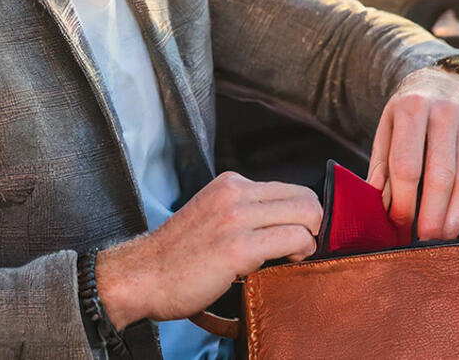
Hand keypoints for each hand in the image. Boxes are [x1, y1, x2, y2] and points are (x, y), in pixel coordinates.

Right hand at [95, 171, 322, 328]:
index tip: (300, 234)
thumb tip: (284, 220)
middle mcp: (235, 193)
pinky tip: (287, 263)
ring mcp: (236, 218)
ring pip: (306, 214)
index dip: (304, 214)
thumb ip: (244, 210)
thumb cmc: (178, 256)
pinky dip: (302, 252)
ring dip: (310, 240)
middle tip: (303, 248)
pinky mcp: (238, 246)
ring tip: (294, 256)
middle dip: (315, 225)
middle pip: (305, 198)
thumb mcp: (212, 215)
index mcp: (230, 183)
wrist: (143, 275)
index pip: (291, 188)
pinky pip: (294, 239)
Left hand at [366, 67, 458, 240]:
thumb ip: (382, 164)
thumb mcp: (388, 126)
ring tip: (443, 234)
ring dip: (455, 216)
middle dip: (432, 214)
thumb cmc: (412, 111)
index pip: (407, 165)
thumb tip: (379, 202)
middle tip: (424, 237)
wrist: (448, 81)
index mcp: (412, 108)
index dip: (403, 200)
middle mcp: (445, 113)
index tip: (399, 222)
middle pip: (441, 176)